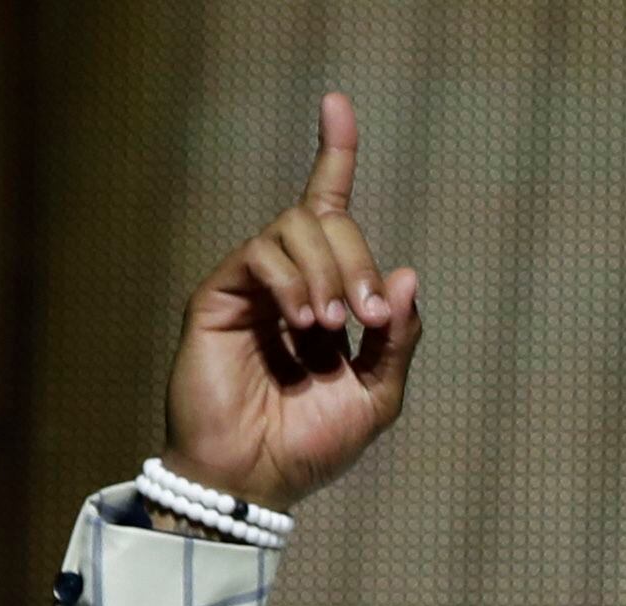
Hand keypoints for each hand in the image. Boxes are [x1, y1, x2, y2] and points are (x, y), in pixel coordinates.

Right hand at [164, 91, 423, 510]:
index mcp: (325, 296)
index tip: (337, 105)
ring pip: (296, 227)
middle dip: (358, 259)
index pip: (330, 211)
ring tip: (330, 327)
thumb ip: (398, 339)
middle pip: (327, 219)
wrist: (255, 480)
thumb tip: (407, 275)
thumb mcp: (377, 395)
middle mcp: (288, 281)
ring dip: (329, 270)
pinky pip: (261, 253)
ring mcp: (252, 285)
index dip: (334, 154)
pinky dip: (292, 281)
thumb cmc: (310, 445)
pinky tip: (303, 324)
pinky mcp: (219, 295)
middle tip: (367, 318)